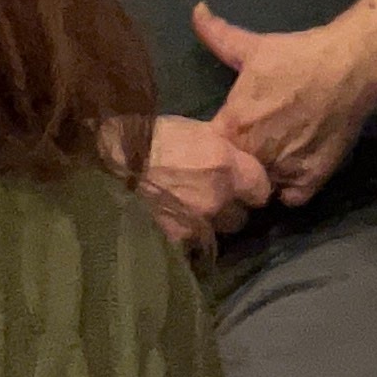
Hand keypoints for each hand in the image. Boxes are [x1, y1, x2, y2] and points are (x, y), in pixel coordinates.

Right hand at [136, 113, 272, 252]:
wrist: (115, 160)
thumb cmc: (155, 137)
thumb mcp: (198, 131)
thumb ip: (224, 149)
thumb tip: (238, 160)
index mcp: (227, 166)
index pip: (261, 190)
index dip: (252, 189)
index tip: (244, 188)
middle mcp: (218, 199)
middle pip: (240, 217)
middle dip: (230, 210)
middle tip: (213, 201)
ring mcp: (198, 223)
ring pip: (216, 234)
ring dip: (208, 226)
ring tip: (190, 214)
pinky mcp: (177, 242)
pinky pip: (192, 246)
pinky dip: (186, 238)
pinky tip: (174, 224)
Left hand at [196, 5, 376, 204]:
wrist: (350, 67)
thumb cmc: (298, 56)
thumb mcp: (253, 46)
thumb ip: (217, 35)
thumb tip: (196, 11)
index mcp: (231, 127)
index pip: (209, 152)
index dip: (214, 146)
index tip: (224, 138)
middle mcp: (253, 156)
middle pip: (234, 172)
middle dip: (238, 163)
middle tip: (251, 147)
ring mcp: (282, 173)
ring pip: (261, 189)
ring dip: (263, 178)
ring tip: (271, 160)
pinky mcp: (310, 182)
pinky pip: (290, 199)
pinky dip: (289, 189)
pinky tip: (291, 170)